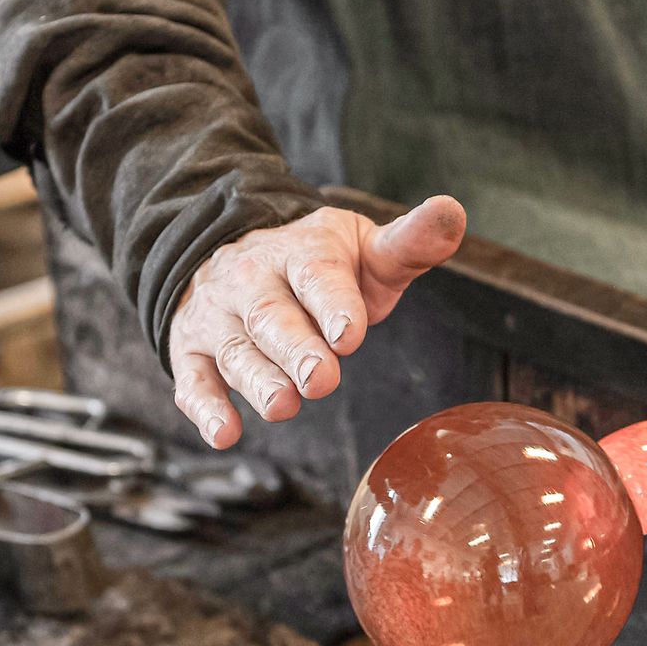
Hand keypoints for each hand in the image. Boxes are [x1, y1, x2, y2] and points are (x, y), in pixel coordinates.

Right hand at [169, 195, 465, 447]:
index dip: (333, 304)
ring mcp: (219, 317)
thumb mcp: (368, 248)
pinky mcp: (192, 351)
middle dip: (296, 350)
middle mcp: (253, 281)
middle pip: (272, 317)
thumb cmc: (323, 266)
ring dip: (257, 381)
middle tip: (321, 380)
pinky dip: (205, 407)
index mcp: (302, 252)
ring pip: (235, 350)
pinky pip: (193, 380)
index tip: (351, 335)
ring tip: (283, 407)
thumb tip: (453, 211)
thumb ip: (412, 242)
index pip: (317, 275)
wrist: (238, 256)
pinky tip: (225, 434)